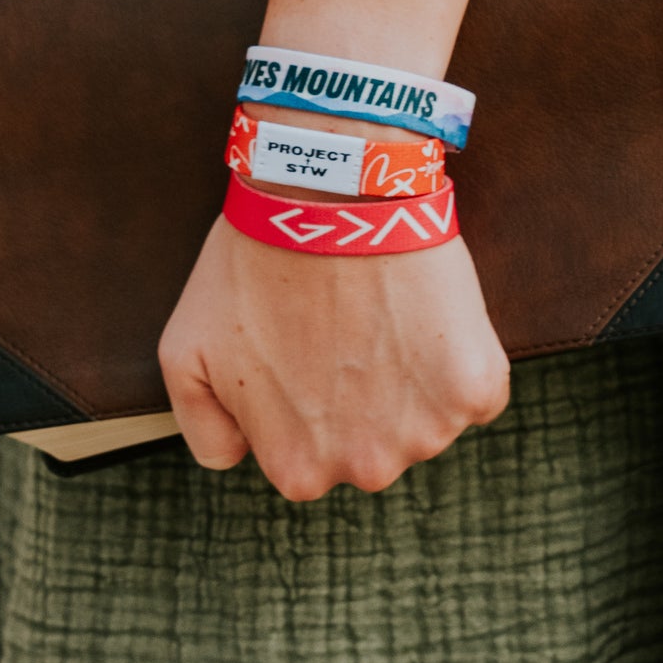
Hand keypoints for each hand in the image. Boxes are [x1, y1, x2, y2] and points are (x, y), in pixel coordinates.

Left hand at [159, 212, 510, 500]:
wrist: (329, 193)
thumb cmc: (253, 263)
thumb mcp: (184, 354)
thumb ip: (206, 427)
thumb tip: (240, 457)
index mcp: (297, 470)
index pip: (308, 456)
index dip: (305, 398)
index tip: (307, 348)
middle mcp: (366, 468)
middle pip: (371, 445)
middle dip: (360, 398)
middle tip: (346, 328)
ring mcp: (427, 430)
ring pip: (426, 421)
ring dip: (412, 378)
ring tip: (383, 312)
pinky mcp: (476, 386)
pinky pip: (477, 391)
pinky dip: (461, 358)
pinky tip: (426, 312)